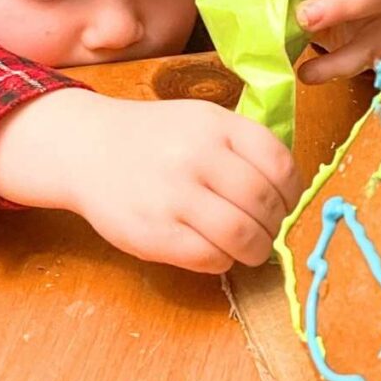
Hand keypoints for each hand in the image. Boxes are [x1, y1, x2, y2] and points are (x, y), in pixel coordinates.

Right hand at [0, 89, 303, 272]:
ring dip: (256, 249)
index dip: (292, 192)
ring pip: (242, 236)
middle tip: (267, 228)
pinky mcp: (154, 233)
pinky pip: (210, 258)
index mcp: (216, 125)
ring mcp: (173, 196)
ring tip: (250, 247)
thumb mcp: (203, 121)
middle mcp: (196, 157)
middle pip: (264, 204)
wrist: (87, 149)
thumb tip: (289, 193)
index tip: (285, 202)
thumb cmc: (156, 138)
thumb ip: (244, 147)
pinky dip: (224, 260)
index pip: (279, 165)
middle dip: (275, 224)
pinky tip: (217, 251)